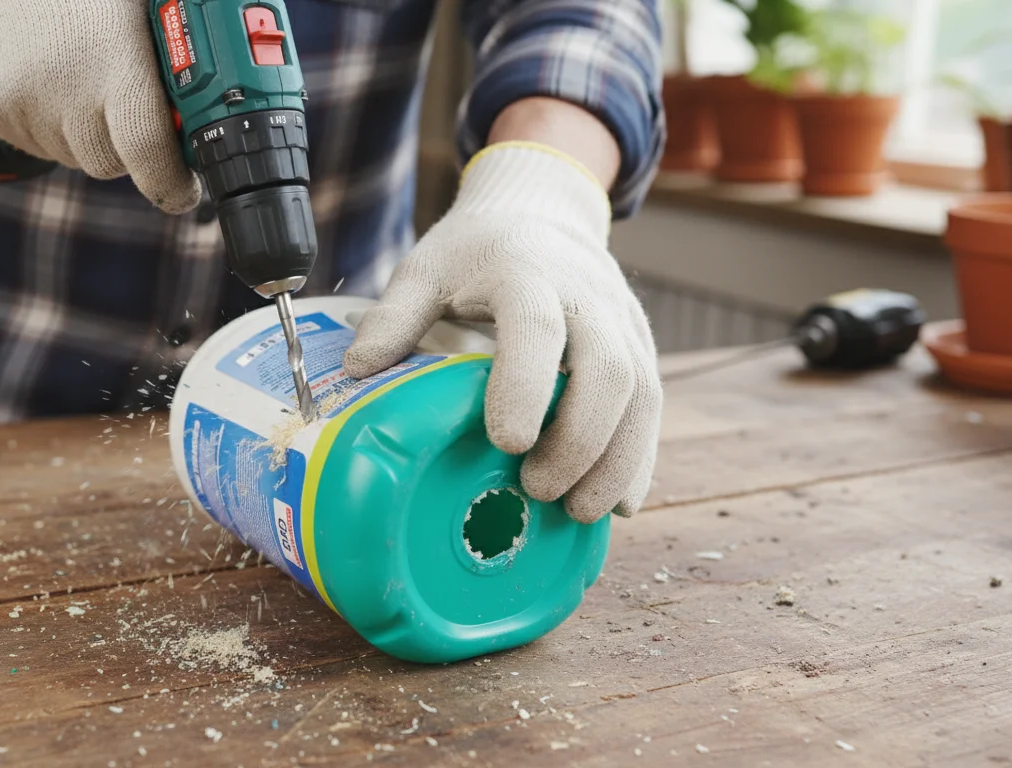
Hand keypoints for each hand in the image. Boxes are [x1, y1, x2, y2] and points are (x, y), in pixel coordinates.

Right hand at [0, 0, 200, 213]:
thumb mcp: (135, 5)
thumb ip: (170, 56)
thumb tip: (199, 113)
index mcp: (114, 56)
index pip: (148, 151)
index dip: (170, 182)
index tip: (183, 191)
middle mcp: (64, 86)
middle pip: (108, 163)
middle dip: (124, 147)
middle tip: (124, 104)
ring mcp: (18, 99)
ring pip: (69, 154)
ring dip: (80, 131)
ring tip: (73, 70)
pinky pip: (30, 141)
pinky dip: (43, 122)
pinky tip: (40, 73)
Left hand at [344, 143, 661, 522]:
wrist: (543, 215)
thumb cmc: (476, 252)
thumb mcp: (426, 268)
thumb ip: (395, 316)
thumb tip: (357, 371)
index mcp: (527, 274)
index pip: (538, 329)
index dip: (528, 387)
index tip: (508, 443)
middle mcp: (587, 298)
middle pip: (608, 371)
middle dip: (580, 441)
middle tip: (537, 489)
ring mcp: (622, 323)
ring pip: (642, 395)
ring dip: (616, 461)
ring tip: (576, 511)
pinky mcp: (641, 347)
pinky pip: (654, 407)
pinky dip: (639, 458)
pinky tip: (618, 502)